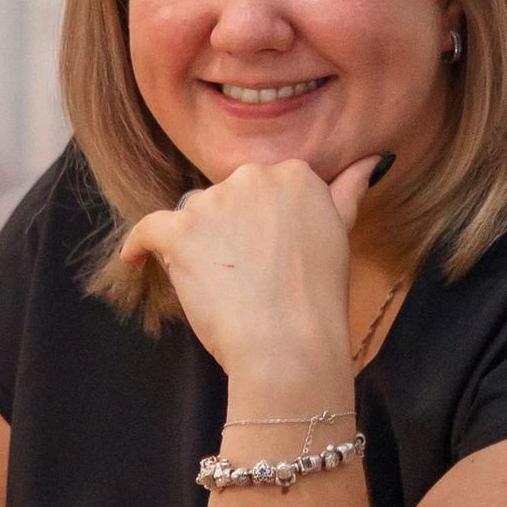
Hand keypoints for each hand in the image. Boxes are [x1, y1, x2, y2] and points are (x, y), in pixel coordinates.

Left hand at [119, 152, 384, 396]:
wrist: (288, 346)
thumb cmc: (318, 299)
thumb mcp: (341, 235)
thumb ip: (348, 191)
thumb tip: (372, 160)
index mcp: (296, 174)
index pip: (263, 189)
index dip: (261, 225)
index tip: (266, 255)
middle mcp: (253, 176)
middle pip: (225, 198)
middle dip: (229, 231)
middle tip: (246, 277)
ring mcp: (214, 201)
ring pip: (192, 215)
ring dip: (196, 245)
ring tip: (217, 287)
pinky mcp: (179, 231)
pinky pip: (146, 230)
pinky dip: (138, 246)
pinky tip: (134, 260)